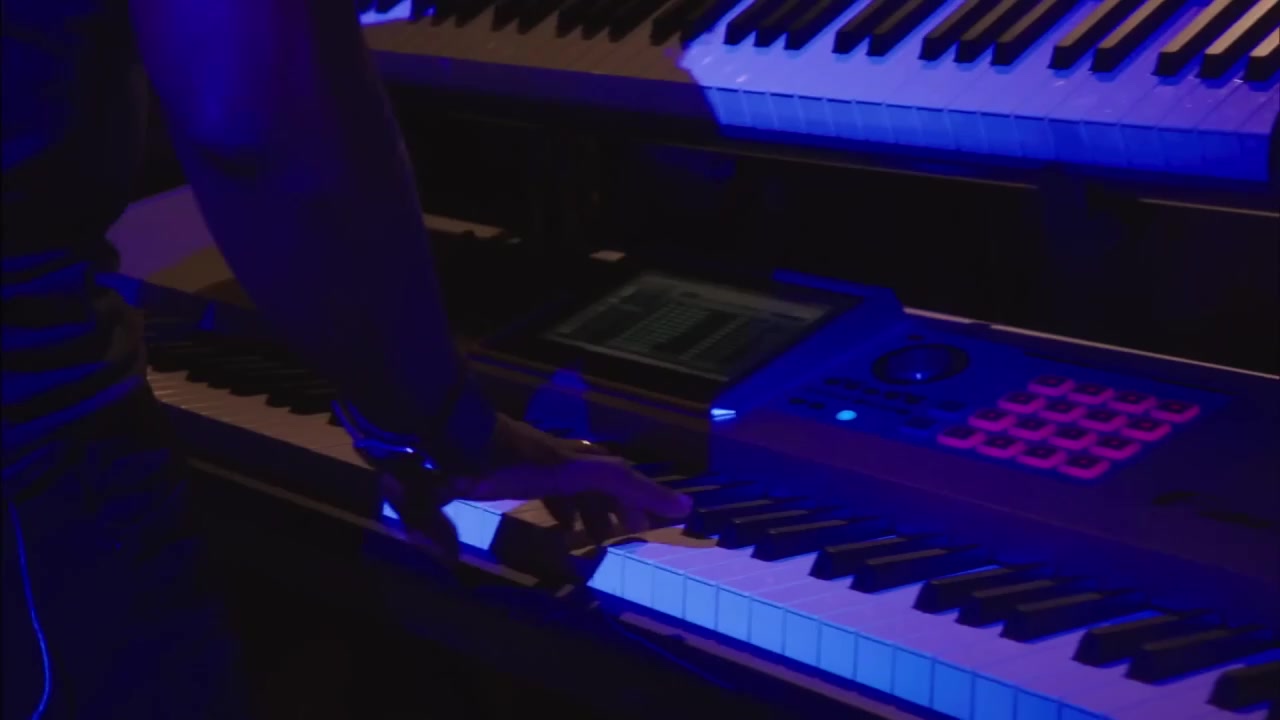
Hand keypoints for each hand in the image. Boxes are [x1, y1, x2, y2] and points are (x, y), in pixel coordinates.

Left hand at [452, 415, 691, 539]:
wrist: (434, 413)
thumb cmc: (453, 453)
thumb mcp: (451, 486)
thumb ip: (448, 521)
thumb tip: (453, 556)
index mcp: (554, 465)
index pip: (613, 478)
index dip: (649, 495)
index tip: (683, 510)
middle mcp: (555, 457)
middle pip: (606, 476)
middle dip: (630, 501)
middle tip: (646, 528)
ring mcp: (539, 454)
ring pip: (582, 479)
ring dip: (598, 505)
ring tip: (606, 536)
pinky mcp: (523, 456)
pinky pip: (559, 480)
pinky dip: (571, 501)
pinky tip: (566, 520)